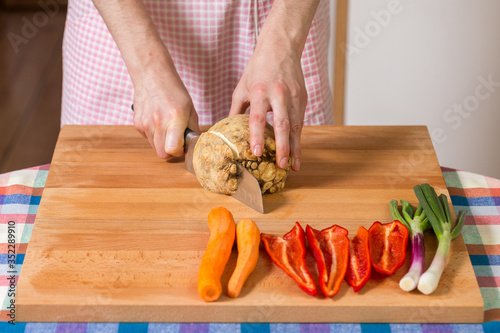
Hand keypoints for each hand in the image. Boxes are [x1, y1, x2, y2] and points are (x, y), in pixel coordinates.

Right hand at [133, 67, 199, 158]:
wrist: (151, 76)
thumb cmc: (173, 91)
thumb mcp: (190, 108)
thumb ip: (193, 129)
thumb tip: (195, 144)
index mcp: (174, 119)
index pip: (172, 149)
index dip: (179, 151)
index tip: (182, 145)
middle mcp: (158, 123)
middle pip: (162, 154)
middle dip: (171, 150)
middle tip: (176, 139)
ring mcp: (145, 124)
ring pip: (154, 147)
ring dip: (162, 143)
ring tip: (167, 128)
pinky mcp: (137, 124)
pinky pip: (147, 138)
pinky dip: (154, 135)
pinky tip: (158, 122)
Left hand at [229, 47, 306, 170]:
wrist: (280, 49)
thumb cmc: (257, 69)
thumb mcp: (241, 88)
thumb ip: (235, 110)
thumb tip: (225, 131)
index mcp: (259, 91)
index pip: (258, 118)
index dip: (257, 136)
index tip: (257, 153)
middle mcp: (278, 94)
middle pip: (282, 125)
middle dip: (282, 147)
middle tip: (281, 166)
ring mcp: (293, 96)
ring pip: (296, 126)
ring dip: (295, 147)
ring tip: (294, 166)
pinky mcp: (302, 98)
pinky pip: (300, 121)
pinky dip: (299, 137)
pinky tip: (296, 151)